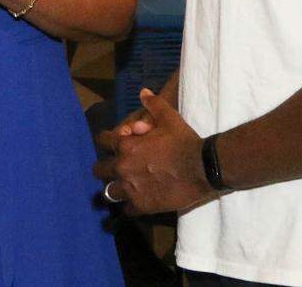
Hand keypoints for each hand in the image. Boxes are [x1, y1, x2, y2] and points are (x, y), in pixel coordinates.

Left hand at [93, 89, 210, 215]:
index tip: (110, 144)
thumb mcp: (168, 117)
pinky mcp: (142, 206)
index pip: (102, 141)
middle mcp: (123, 167)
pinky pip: (127, 209)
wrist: (202, 167)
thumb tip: (143, 92)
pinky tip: (136, 202)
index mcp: (125, 145)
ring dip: (114, 188)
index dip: (105, 141)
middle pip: (99, 170)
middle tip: (112, 168)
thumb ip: (153, 104)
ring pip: (109, 192)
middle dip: (104, 168)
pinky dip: (129, 206)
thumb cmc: (183, 140)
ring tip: (121, 188)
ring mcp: (131, 188)